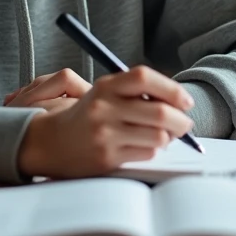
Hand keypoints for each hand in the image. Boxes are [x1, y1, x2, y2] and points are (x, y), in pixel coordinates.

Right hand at [17, 66, 194, 178]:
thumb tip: (176, 100)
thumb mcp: (104, 93)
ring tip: (165, 136)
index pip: (144, 77)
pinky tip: (144, 146)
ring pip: (158, 135)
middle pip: (160, 111)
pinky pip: (146, 153)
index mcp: (105, 86)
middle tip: (186, 124)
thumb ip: (134, 91)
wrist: (50, 142)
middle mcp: (104, 108)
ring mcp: (105, 134)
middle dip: (182, 120)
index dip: (171, 88)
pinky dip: (152, 149)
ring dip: (169, 137)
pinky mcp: (107, 157)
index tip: (185, 100)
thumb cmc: (85, 116)